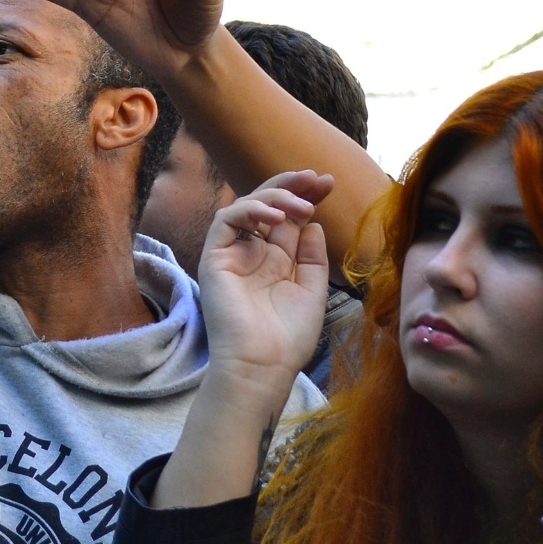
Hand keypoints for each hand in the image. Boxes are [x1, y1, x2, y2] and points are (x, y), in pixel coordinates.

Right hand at [198, 173, 333, 397]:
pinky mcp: (214, 258)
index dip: (306, 197)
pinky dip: (250, 210)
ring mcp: (233, 254)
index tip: (328, 183)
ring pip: (246, 206)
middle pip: (268, 206)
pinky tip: (275, 216)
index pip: (289, 218)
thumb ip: (312, 256)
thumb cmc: (288, 338)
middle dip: (292, 186)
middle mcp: (254, 253)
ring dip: (275, 196)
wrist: (262, 366)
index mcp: (277, 261)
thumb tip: (312, 223)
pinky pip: (226, 221)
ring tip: (301, 205)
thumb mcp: (312, 291)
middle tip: (316, 178)